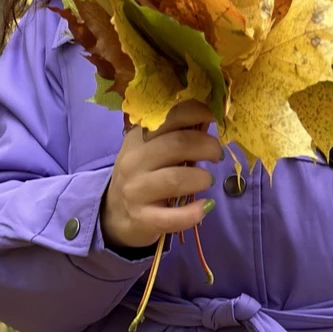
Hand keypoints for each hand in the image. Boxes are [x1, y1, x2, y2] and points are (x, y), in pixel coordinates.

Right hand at [101, 100, 222, 249]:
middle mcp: (134, 161)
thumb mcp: (150, 149)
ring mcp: (136, 191)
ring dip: (201, 178)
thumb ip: (175, 134)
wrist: (116, 213)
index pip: (170, 116)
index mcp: (138, 137)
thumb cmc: (143, 176)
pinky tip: (206, 206)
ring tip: (207, 180)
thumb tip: (209, 117)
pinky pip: (172, 217)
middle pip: (177, 144)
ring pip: (175, 179)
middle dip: (207, 146)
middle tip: (216, 154)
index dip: (198, 112)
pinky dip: (194, 212)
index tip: (215, 117)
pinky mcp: (142, 218)